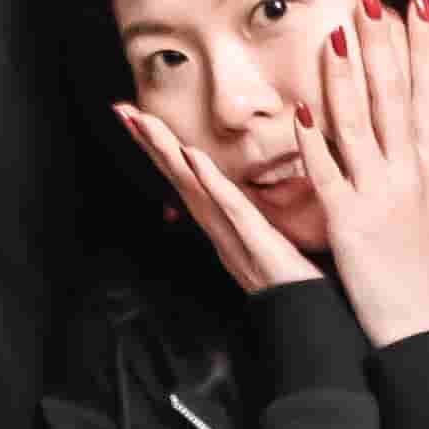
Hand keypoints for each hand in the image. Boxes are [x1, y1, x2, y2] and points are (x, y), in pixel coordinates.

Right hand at [117, 105, 318, 296]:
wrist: (306, 319)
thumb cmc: (293, 284)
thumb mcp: (266, 245)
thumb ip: (247, 222)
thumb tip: (234, 203)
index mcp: (223, 224)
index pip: (186, 178)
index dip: (161, 148)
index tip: (139, 116)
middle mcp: (219, 229)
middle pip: (178, 178)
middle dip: (150, 143)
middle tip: (122, 109)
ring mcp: (233, 235)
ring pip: (193, 187)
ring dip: (166, 153)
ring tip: (144, 122)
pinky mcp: (256, 242)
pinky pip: (229, 207)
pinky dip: (209, 181)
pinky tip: (191, 156)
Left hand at [308, 0, 428, 344]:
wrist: (425, 326)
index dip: (425, 48)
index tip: (417, 4)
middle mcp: (414, 175)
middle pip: (400, 98)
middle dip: (388, 44)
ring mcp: (383, 196)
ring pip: (363, 126)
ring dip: (349, 78)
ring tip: (337, 33)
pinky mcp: (351, 223)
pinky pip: (329, 175)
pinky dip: (317, 142)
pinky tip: (303, 110)